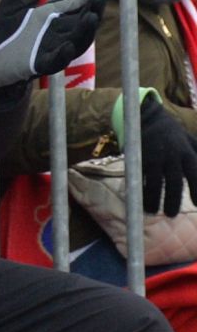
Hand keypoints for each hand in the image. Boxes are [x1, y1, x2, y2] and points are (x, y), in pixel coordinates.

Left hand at [0, 0, 113, 90]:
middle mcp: (60, 33)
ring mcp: (51, 50)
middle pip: (83, 22)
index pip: (79, 3)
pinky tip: (69, 46)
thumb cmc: (4, 29)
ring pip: (76, 41)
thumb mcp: (17, 0)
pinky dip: (63, 55)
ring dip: (85, 31)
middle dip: (93, 10)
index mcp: (57, 16)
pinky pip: (55, 62)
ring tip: (92, 17)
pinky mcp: (38, 65)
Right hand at [136, 100, 196, 217]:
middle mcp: (172, 156)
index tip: (196, 205)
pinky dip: (141, 191)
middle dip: (173, 201)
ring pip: (155, 183)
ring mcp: (155, 157)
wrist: (149, 118)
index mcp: (187, 153)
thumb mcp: (191, 143)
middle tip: (171, 214)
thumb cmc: (174, 136)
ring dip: (154, 199)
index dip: (196, 191)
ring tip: (153, 211)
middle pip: (174, 183)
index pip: (195, 174)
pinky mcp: (140, 157)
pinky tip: (141, 200)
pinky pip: (141, 177)